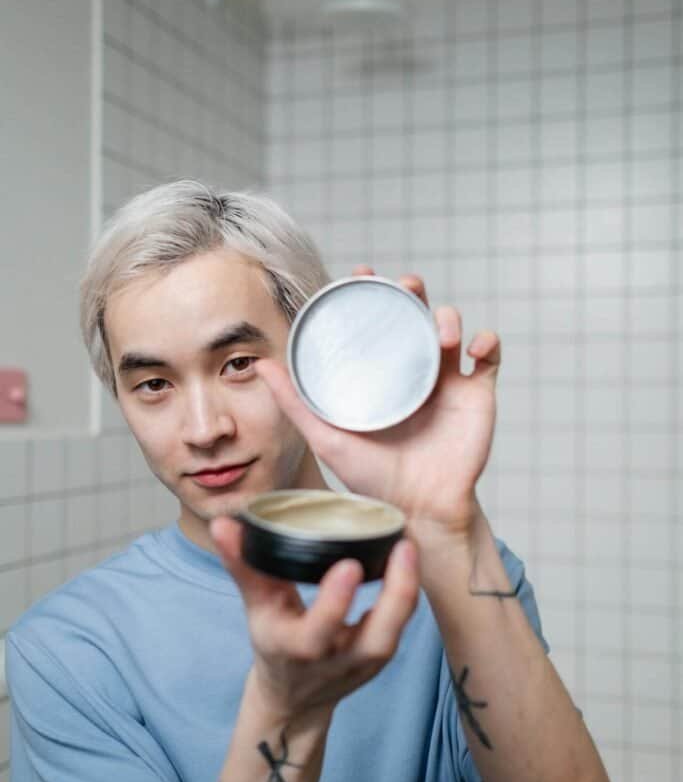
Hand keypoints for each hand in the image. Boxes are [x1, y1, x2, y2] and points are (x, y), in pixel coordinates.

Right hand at [210, 516, 419, 720]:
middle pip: (376, 639)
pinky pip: (402, 626)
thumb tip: (223, 524)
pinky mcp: (381, 658)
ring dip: (407, 592)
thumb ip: (243, 564)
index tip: (348, 564)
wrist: (295, 696)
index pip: (318, 632)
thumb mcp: (255, 607)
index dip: (334, 602)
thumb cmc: (275, 641)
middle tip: (403, 548)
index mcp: (297, 648)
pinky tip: (409, 560)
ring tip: (409, 547)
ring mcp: (363, 663)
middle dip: (394, 597)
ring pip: (396, 634)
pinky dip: (407, 595)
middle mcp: (335, 661)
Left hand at [256, 268, 500, 534]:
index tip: (361, 273)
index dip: (370, 291)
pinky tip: (472, 346)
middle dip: (411, 290)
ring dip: (448, 317)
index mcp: (379, 373)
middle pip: (414, 313)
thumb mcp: (327, 437)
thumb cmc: (373, 479)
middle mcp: (411, 369)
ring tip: (441, 333)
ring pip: (450, 327)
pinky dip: (487, 341)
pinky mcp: (477, 394)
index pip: (374, 321)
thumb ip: (296, 402)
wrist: (419, 509)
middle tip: (405, 285)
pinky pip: (490, 356)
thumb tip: (262, 364)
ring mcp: (446, 379)